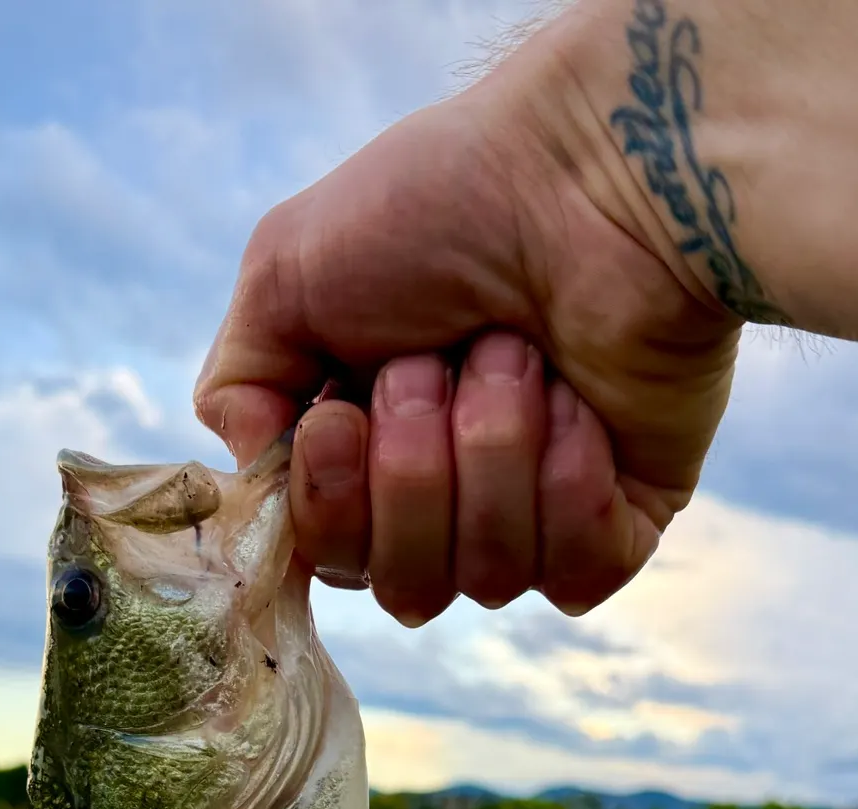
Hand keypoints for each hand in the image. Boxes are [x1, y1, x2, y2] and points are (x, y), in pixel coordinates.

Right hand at [194, 23, 740, 624]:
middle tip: (438, 362)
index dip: (331, 506)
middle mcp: (446, 499)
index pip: (328, 560)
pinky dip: (567, 483)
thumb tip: (266, 485)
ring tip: (519, 354)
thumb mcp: (284, 273)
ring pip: (485, 578)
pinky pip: (572, 573)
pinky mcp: (620, 523)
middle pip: (403, 590)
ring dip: (493, 451)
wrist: (593, 169)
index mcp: (365, 453)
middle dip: (414, 472)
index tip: (342, 417)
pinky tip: (581, 402)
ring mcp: (533, 516)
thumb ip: (237, 391)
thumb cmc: (442, 205)